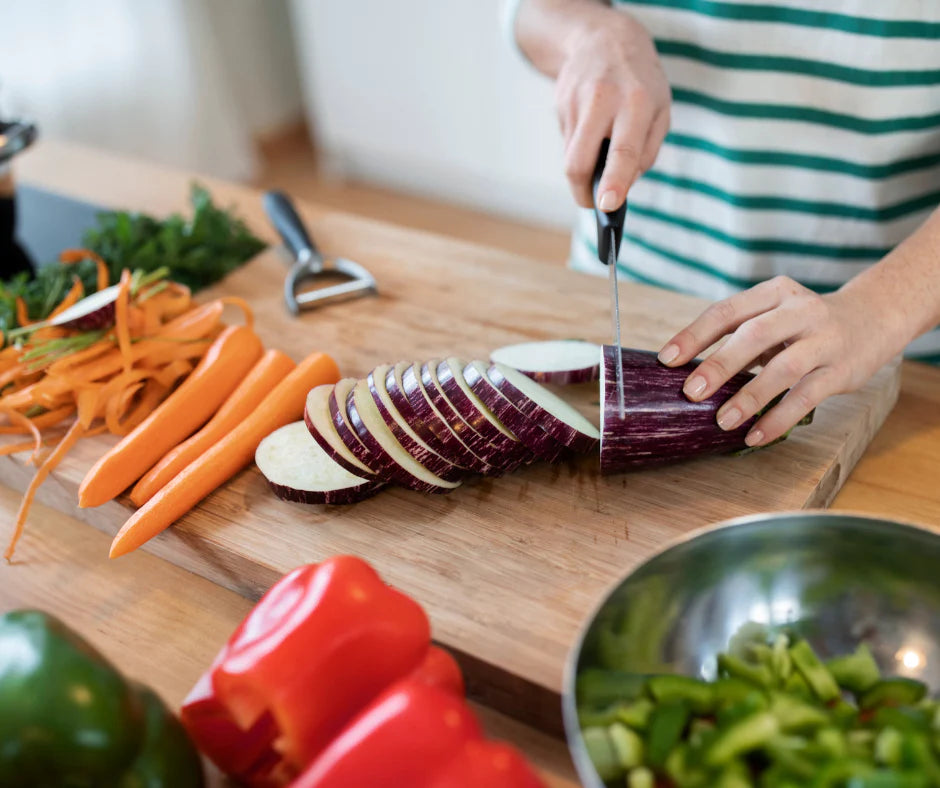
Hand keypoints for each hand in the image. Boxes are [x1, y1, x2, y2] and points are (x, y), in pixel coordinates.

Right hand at [554, 9, 670, 209]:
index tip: (607, 206)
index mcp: (637, 103)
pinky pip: (568, 141)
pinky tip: (592, 127)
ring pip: (570, 156)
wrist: (605, 39)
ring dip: (584, 167)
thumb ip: (646, 152)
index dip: (614, 182)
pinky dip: (580, 145)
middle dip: (582, 192)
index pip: (623, 151)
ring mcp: (576, 101)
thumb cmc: (641, 83)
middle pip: (579, 162)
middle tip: (592, 203)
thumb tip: (622, 187)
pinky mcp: (559, 104)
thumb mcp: (661, 111)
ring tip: (600, 149)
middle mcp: (603, 100)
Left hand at [657, 276, 903, 445]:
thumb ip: (739, 337)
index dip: (694, 335)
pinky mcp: (842, 370)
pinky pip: (806, 397)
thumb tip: (689, 373)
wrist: (875, 316)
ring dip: (749, 397)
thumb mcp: (774, 317)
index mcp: (774, 293)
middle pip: (753, 335)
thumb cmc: (805, 324)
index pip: (727, 311)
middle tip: (690, 392)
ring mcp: (824, 340)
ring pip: (782, 368)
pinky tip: (755, 436)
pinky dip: (778, 418)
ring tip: (722, 420)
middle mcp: (800, 311)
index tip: (667, 359)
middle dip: (719, 365)